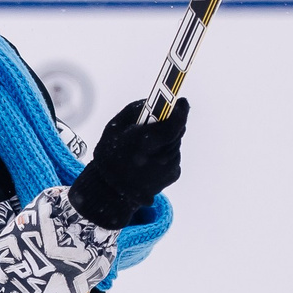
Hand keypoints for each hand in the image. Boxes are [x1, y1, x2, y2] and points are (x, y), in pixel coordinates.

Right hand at [67, 98, 188, 229]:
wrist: (110, 191)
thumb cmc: (111, 154)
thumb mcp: (116, 126)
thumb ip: (138, 110)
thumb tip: (159, 103)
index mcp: (143, 143)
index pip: (173, 125)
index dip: (180, 112)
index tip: (181, 102)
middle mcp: (159, 157)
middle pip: (176, 131)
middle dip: (169, 123)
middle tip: (158, 121)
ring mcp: (168, 168)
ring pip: (175, 143)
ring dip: (166, 140)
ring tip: (147, 147)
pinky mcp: (173, 175)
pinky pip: (174, 156)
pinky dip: (165, 154)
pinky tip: (150, 160)